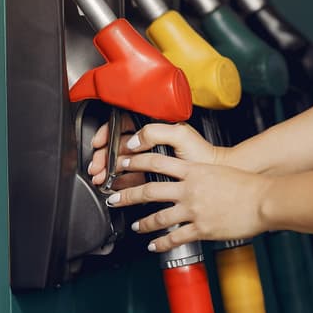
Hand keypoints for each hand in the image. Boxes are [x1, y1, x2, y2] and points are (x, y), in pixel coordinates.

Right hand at [87, 121, 225, 185]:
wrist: (215, 174)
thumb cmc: (203, 153)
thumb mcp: (180, 134)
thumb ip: (156, 131)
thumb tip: (134, 140)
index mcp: (154, 128)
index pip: (123, 126)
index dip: (107, 134)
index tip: (99, 143)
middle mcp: (150, 142)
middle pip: (117, 146)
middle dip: (103, 156)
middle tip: (97, 167)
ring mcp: (150, 159)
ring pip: (121, 163)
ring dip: (108, 170)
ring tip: (101, 178)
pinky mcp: (153, 176)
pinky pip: (131, 178)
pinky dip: (120, 182)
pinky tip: (114, 186)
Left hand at [107, 153, 271, 251]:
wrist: (263, 199)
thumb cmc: (247, 185)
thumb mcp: (219, 171)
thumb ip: (201, 174)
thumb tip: (190, 176)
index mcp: (194, 171)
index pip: (156, 162)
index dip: (136, 162)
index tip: (124, 163)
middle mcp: (190, 190)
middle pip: (149, 190)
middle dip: (127, 195)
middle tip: (114, 198)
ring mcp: (194, 210)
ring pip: (159, 217)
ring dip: (144, 223)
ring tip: (136, 226)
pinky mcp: (202, 229)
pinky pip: (175, 237)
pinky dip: (161, 243)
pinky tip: (154, 246)